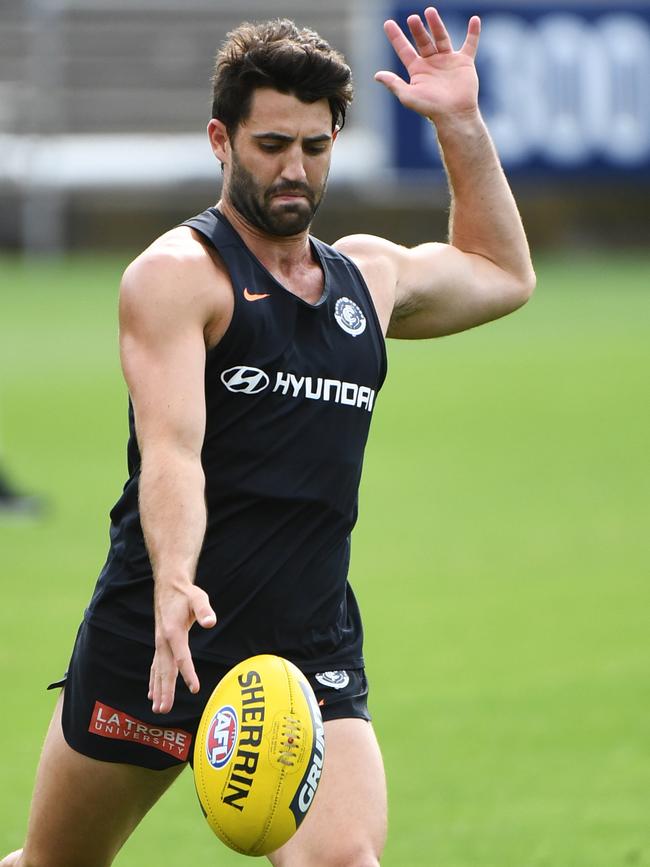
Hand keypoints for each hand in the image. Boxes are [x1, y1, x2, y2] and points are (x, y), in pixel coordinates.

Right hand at [149, 581, 215, 712]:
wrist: (169, 586)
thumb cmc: (186, 594)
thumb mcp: (198, 597)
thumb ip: (204, 610)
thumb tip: (210, 622)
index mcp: (173, 632)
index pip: (182, 657)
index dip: (189, 673)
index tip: (195, 688)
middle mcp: (163, 641)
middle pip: (166, 670)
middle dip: (166, 691)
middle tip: (164, 710)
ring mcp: (160, 644)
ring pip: (159, 671)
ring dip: (158, 690)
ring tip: (158, 709)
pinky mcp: (160, 644)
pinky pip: (156, 666)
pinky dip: (154, 681)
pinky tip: (152, 694)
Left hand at [375, 7, 480, 122]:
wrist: (454, 115)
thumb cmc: (430, 108)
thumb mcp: (408, 96)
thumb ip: (394, 84)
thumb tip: (377, 75)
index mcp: (418, 70)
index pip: (404, 50)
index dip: (396, 37)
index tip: (387, 23)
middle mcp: (432, 63)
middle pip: (423, 40)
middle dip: (417, 29)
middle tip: (412, 18)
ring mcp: (448, 61)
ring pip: (441, 37)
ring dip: (436, 24)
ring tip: (430, 11)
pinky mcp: (464, 62)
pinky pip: (470, 44)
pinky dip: (473, 33)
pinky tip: (475, 20)